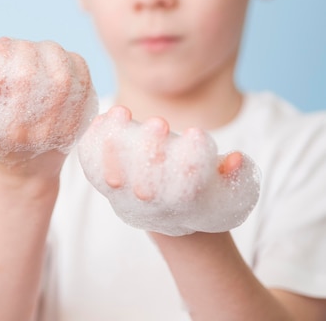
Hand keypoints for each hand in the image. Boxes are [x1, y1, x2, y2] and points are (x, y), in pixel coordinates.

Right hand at [0, 37, 97, 174]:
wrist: (27, 174)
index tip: (0, 46)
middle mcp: (26, 131)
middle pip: (27, 77)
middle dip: (24, 52)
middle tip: (20, 46)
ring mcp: (54, 128)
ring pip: (60, 78)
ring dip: (51, 54)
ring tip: (42, 49)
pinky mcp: (77, 124)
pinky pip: (82, 86)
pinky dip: (75, 65)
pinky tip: (63, 59)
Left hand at [78, 105, 259, 235]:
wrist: (170, 215)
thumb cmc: (206, 194)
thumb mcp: (232, 190)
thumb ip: (236, 175)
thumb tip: (236, 160)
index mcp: (186, 207)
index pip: (189, 189)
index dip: (194, 163)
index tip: (198, 135)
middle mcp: (152, 205)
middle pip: (148, 184)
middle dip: (152, 151)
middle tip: (160, 123)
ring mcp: (125, 197)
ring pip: (114, 176)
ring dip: (114, 143)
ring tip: (120, 113)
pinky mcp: (106, 185)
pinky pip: (92, 168)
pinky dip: (92, 144)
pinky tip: (101, 119)